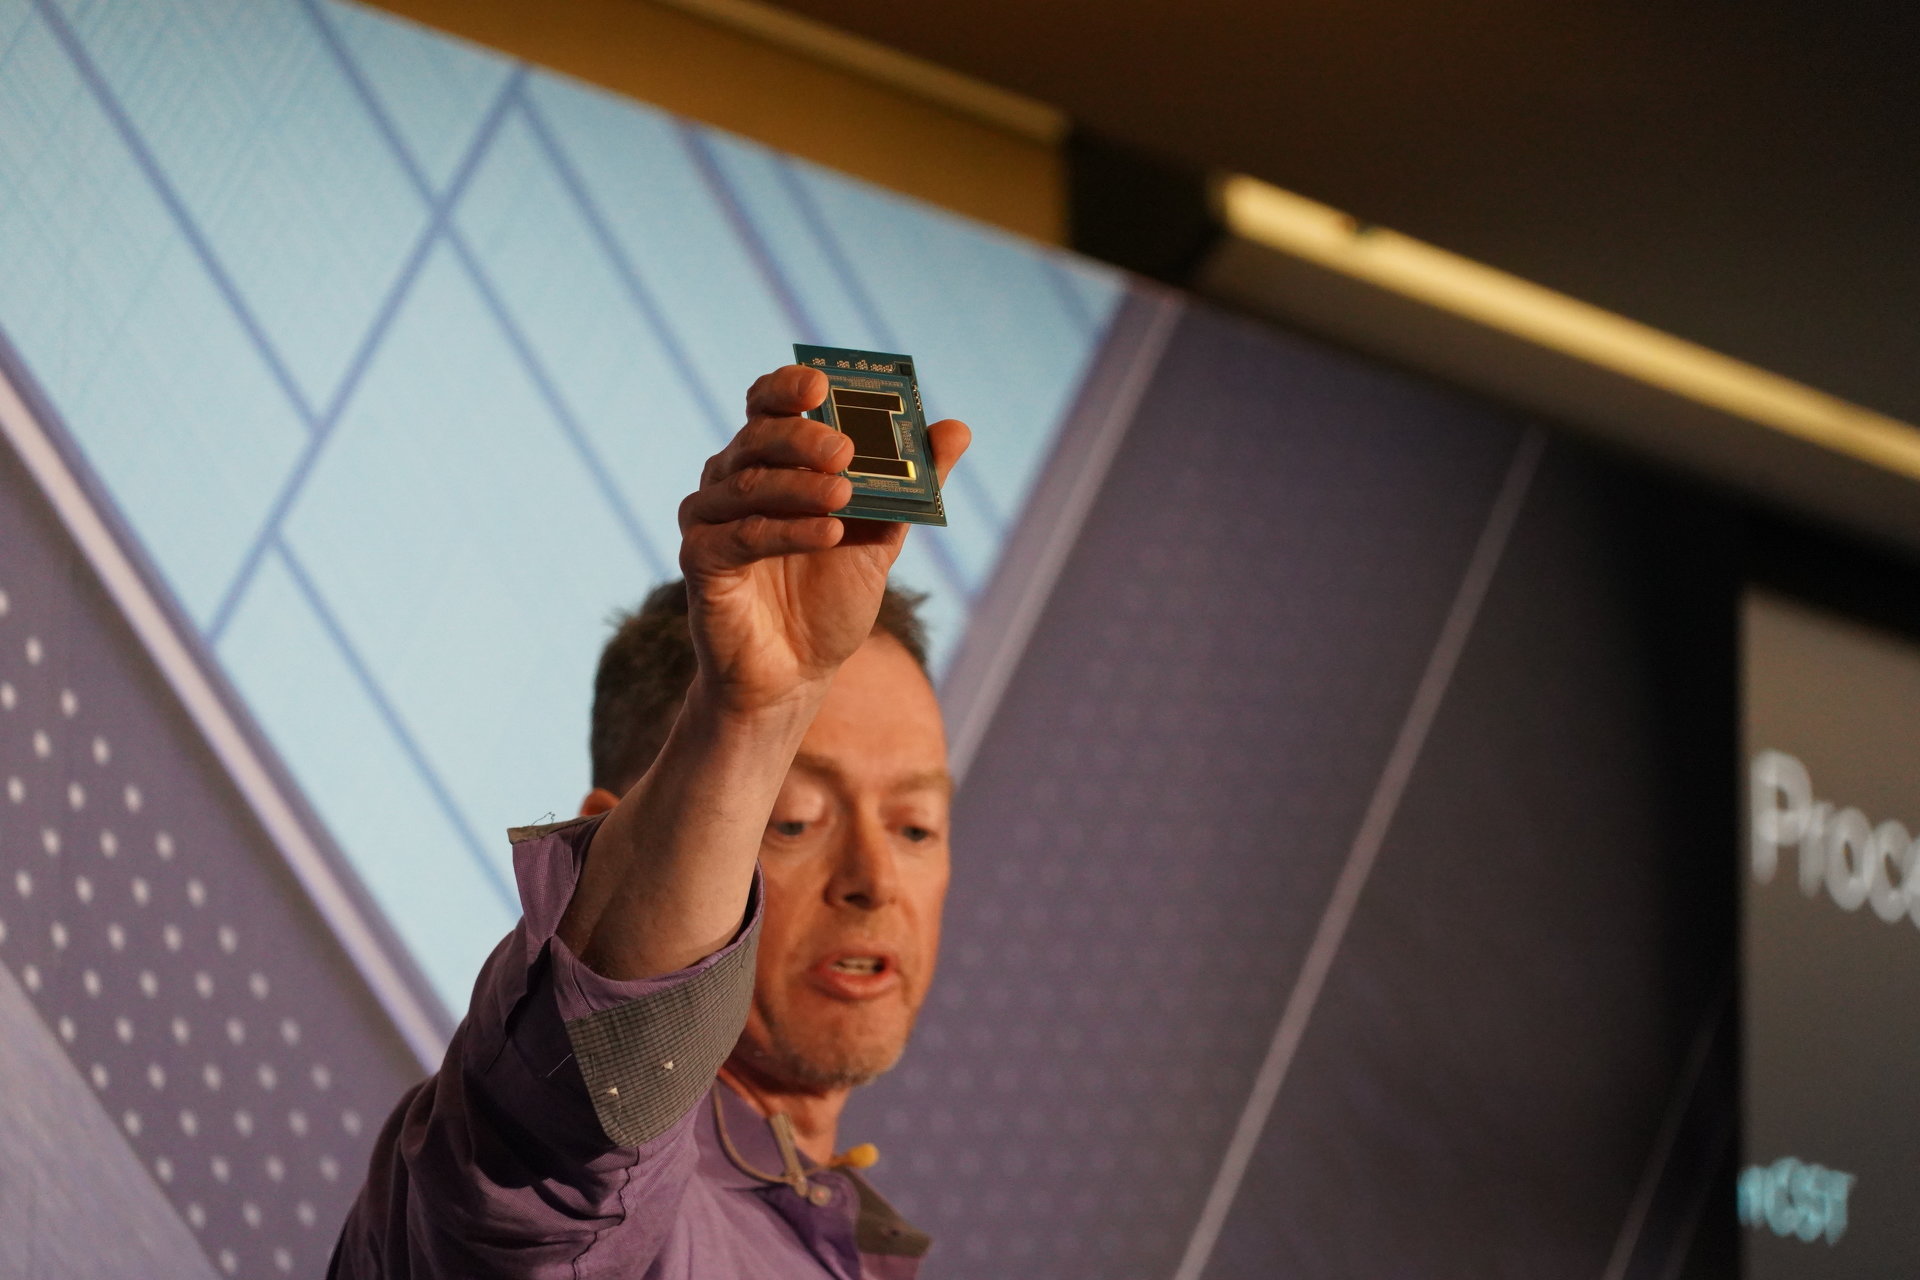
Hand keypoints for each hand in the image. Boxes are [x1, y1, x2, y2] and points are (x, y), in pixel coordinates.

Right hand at [678, 365, 968, 714]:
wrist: (797, 673)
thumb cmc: (830, 597)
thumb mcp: (881, 535)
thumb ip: (912, 483)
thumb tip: (958, 429)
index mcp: (769, 461)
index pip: (767, 405)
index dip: (788, 387)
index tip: (821, 383)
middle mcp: (730, 480)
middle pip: (758, 439)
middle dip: (803, 437)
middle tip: (845, 448)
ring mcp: (709, 518)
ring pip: (748, 484)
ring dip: (800, 486)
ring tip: (846, 494)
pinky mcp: (700, 561)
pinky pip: (741, 535)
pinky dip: (787, 530)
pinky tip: (829, 533)